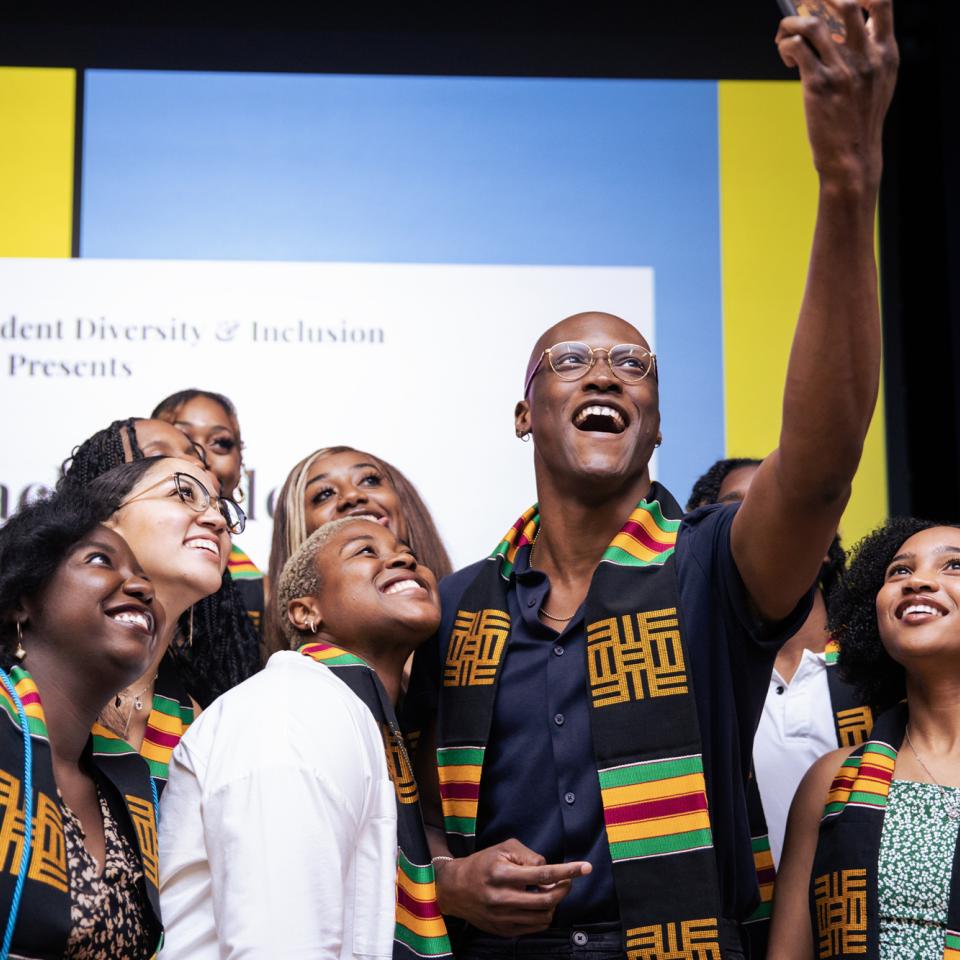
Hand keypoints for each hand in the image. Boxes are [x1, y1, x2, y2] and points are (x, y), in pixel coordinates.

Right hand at [435, 838, 591, 936]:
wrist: (455, 889)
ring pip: (543, 916)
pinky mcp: (503, 931)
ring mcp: (503, 918)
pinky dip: (543, 916)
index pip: (543, 873)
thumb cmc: (482, 864)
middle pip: (547, 899)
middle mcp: (502, 898)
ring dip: (554, 903)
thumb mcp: (503, 849)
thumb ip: (529, 856)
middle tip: (566, 881)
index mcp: (502, 874)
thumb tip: (549, 871)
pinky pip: (534, 928)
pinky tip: (538, 904)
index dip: (568, 871)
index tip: (586, 867)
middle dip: (564, 889)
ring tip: (549, 891)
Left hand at [776, 0, 897, 188]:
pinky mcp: (818, 84)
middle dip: (820, 1)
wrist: (852, 157)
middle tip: (806, 12)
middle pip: (846, 4)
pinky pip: (796, 47)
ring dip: (792, 23)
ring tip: (786, 35)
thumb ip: (872, 54)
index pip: (882, 3)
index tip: (839, 2)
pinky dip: (786, 44)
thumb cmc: (860, 121)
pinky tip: (787, 56)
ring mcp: (842, 69)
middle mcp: (866, 56)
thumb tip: (852, 29)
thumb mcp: (879, 83)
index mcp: (885, 53)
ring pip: (812, 24)